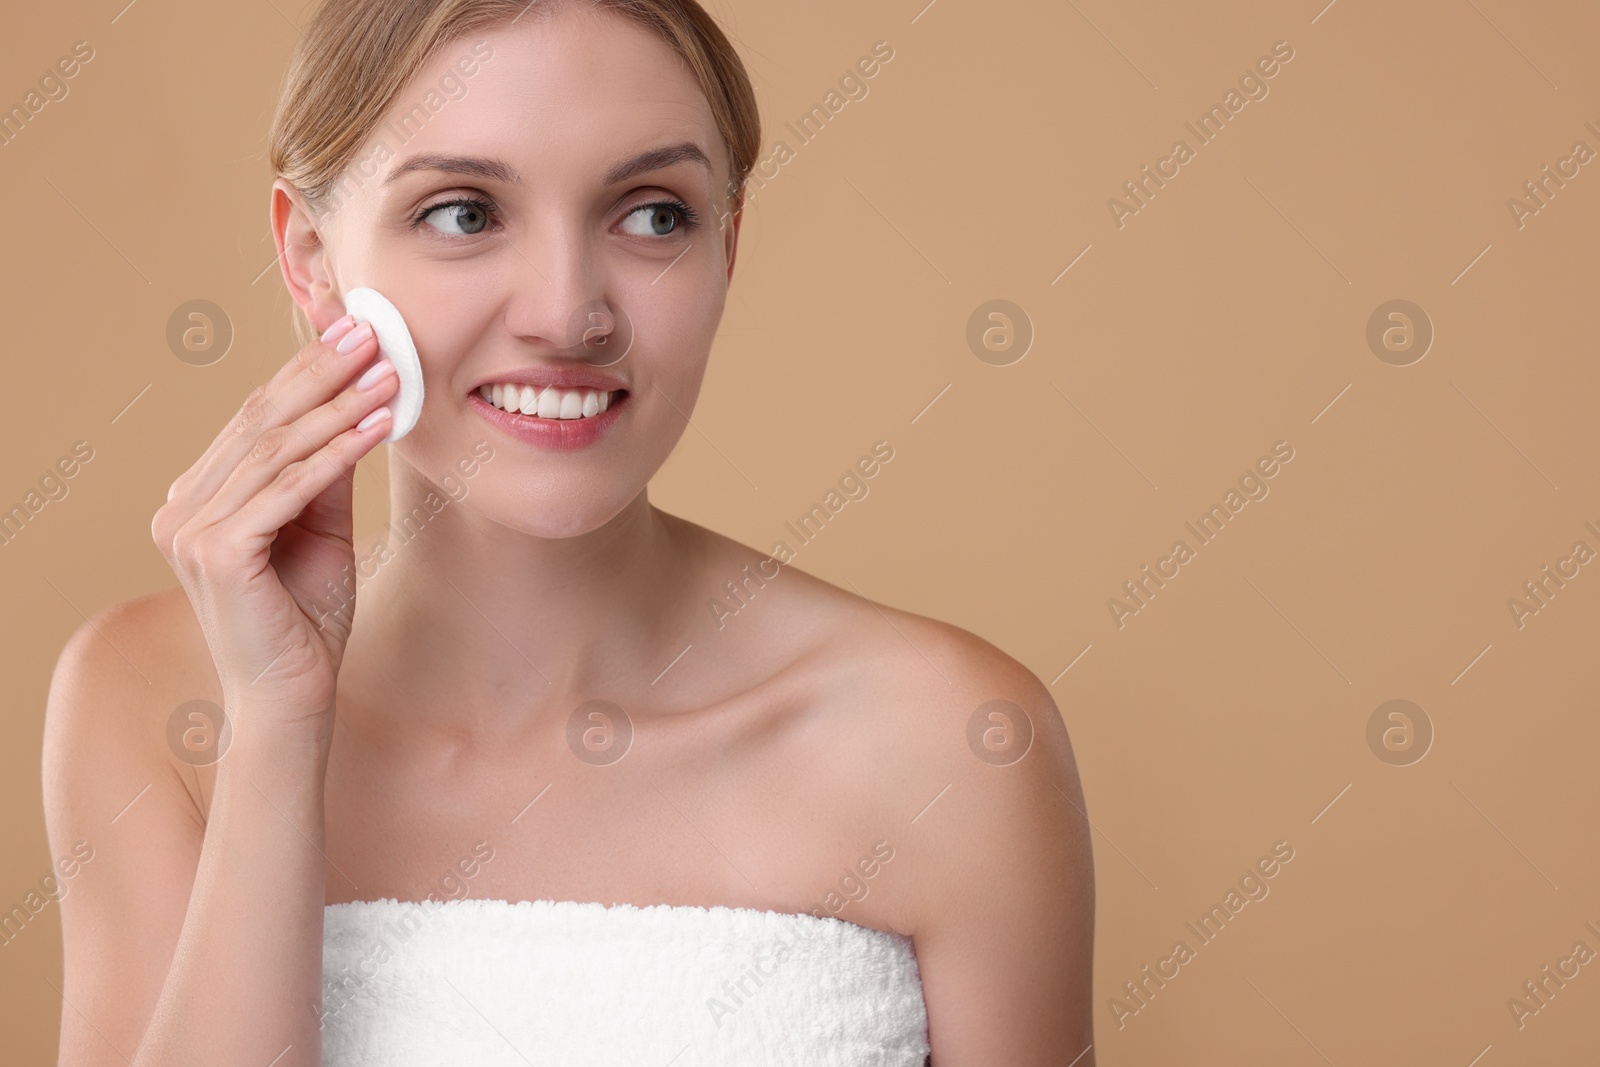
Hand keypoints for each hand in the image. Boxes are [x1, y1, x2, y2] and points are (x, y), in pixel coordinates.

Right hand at [151, 317, 397, 747]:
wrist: (292, 696)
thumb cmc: (307, 619)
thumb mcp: (321, 528)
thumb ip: (327, 471)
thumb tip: (359, 403)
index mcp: (196, 498)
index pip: (254, 418)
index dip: (306, 370)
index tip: (355, 331)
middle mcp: (181, 507)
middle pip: (262, 421)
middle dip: (323, 371)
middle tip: (373, 331)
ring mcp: (191, 530)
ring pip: (277, 449)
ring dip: (340, 406)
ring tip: (389, 373)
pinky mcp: (218, 553)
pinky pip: (288, 489)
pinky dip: (337, 453)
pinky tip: (377, 426)